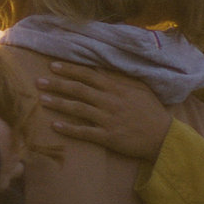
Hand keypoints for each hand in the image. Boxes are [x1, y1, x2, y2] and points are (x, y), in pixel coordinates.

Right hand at [0, 102, 23, 191]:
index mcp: (14, 133)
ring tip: (0, 163)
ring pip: (18, 168)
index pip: (20, 131)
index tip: (3, 130)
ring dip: (11, 165)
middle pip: (20, 149)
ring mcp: (11, 169)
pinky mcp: (2, 184)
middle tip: (1, 146)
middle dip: (13, 148)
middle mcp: (17, 151)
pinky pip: (4, 183)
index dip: (11, 130)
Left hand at [36, 61, 172, 159]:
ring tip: (42, 100)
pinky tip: (55, 125)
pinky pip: (84, 132)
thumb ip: (120, 79)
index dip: (70, 69)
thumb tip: (102, 69)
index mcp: (116, 88)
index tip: (53, 65)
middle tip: (38, 81)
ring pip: (78, 109)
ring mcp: (108, 119)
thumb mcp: (139, 89)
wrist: (164, 137)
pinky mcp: (108, 137)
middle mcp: (110, 101)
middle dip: (57, 84)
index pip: (88, 75)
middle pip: (78, 90)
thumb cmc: (152, 111)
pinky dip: (69, 129)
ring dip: (58, 103)